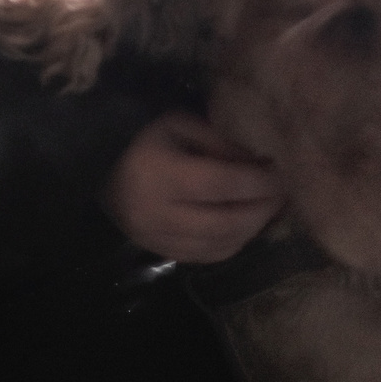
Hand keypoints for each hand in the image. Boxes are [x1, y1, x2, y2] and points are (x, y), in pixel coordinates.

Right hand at [104, 110, 283, 262]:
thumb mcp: (180, 125)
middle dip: (262, 209)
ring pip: (220, 245)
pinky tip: (244, 226)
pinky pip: (206, 256)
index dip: (257, 182)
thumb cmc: (143, 137)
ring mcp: (158, 238)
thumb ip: (220, 144)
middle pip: (226, 222)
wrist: (97, 166)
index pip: (222, 184)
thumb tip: (262, 164)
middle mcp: (159, 213)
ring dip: (251, 229)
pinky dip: (232, 243)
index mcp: (162, 175)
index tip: (281, 174)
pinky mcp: (160, 252)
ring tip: (267, 209)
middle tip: (282, 194)